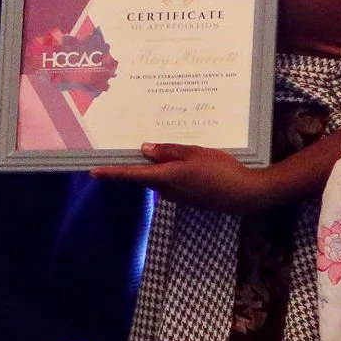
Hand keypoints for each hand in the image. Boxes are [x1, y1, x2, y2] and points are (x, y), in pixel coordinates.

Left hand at [91, 143, 290, 215]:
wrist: (246, 195)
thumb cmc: (221, 171)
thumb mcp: (195, 153)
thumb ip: (169, 151)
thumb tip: (146, 149)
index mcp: (166, 178)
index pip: (132, 175)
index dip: (112, 173)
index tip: (93, 172)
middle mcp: (168, 191)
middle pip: (147, 175)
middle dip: (144, 161)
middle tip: (140, 141)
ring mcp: (179, 197)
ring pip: (162, 177)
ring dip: (164, 165)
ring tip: (175, 147)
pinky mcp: (190, 198)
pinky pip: (175, 182)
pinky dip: (176, 171)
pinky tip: (190, 161)